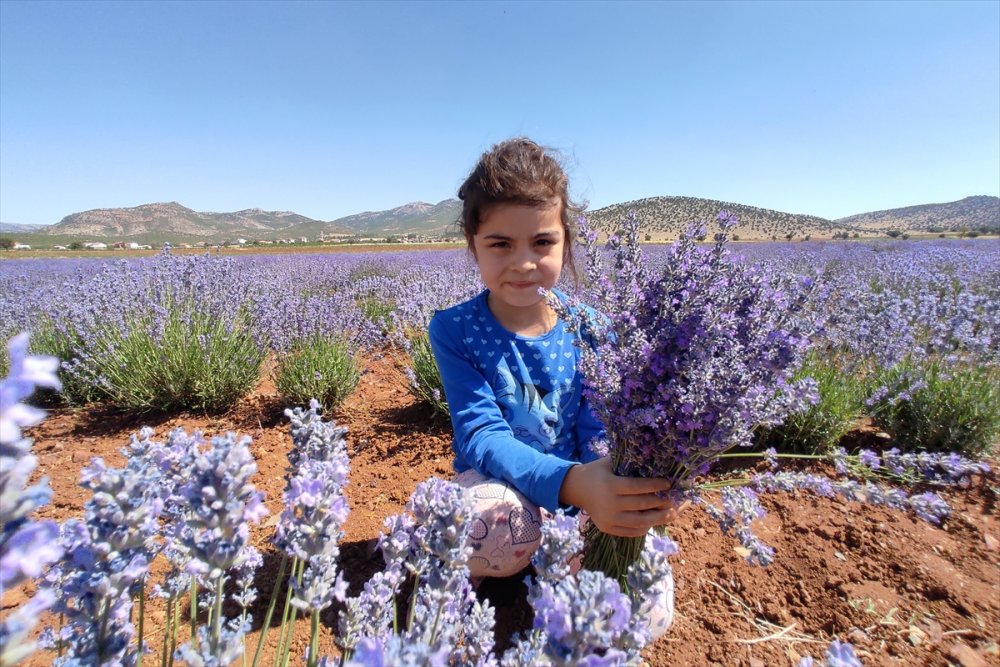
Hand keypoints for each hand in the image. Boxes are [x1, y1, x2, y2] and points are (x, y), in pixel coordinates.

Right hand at [559, 457, 685, 536]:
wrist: (576, 489)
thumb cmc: (597, 472)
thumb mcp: (609, 462)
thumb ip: (628, 462)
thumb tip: (653, 459)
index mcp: (610, 485)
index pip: (637, 487)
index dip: (655, 486)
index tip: (668, 484)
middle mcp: (609, 504)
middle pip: (641, 505)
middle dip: (660, 503)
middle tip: (674, 500)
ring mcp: (609, 519)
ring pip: (639, 522)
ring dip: (658, 518)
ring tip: (671, 514)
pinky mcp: (608, 528)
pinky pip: (631, 531)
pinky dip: (645, 527)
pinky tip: (654, 521)